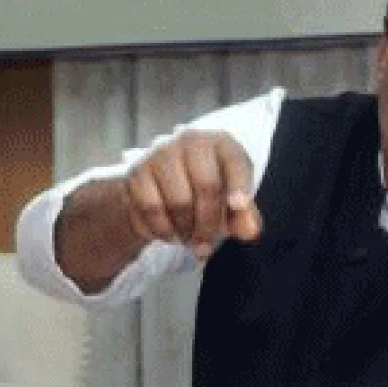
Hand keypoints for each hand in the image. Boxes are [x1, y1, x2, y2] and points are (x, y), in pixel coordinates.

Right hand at [125, 130, 260, 258]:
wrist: (163, 185)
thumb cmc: (210, 190)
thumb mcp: (233, 200)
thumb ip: (245, 216)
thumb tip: (250, 232)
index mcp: (222, 144)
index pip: (235, 163)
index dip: (239, 186)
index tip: (239, 206)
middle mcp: (191, 141)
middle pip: (207, 186)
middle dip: (210, 223)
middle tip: (208, 245)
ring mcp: (161, 154)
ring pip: (178, 202)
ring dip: (186, 230)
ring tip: (191, 240)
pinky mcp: (137, 172)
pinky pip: (152, 209)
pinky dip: (163, 229)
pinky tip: (171, 234)